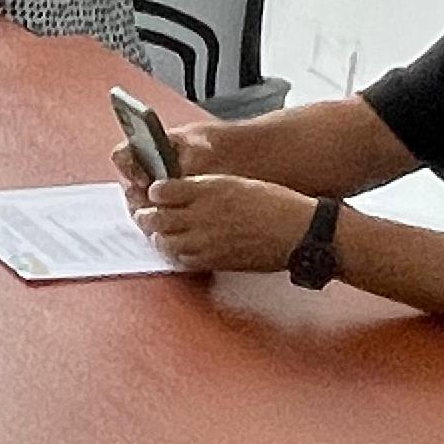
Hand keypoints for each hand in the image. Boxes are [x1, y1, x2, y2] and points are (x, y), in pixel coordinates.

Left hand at [135, 173, 316, 275]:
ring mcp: (208, 239)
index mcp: (209, 188)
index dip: (154, 193)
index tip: (153, 194)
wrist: (299, 231)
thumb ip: (206, 188)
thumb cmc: (275, 203)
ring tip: (156, 235)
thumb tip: (181, 193)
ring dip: (157, 238)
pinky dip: (175, 255)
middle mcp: (204, 213)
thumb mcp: (237, 183)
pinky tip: (176, 251)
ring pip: (165, 241)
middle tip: (143, 216)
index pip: (164, 190)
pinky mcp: (216, 260)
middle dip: (146, 216)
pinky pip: (183, 260)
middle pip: (158, 217)